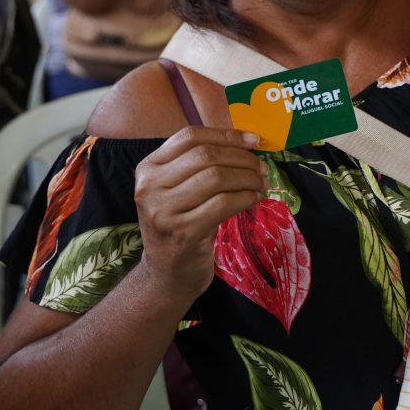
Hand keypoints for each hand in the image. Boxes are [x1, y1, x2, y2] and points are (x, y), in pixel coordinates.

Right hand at [133, 127, 266, 301]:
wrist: (167, 274)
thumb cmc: (180, 225)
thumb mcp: (179, 190)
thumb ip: (200, 165)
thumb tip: (246, 142)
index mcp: (148, 168)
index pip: (190, 137)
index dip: (226, 135)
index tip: (254, 140)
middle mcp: (149, 186)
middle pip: (206, 156)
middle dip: (242, 159)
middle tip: (262, 169)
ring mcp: (163, 210)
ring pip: (217, 177)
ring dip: (247, 179)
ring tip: (260, 185)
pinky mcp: (183, 232)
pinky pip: (224, 203)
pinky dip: (245, 198)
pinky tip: (253, 200)